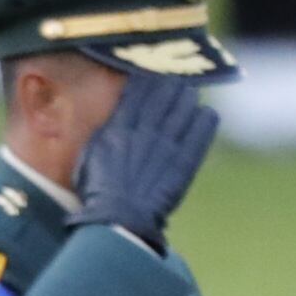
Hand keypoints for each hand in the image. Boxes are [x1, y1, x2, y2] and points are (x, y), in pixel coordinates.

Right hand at [69, 73, 217, 246]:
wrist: (119, 219)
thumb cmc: (97, 191)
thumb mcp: (90, 155)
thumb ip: (107, 130)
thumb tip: (118, 113)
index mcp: (120, 126)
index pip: (140, 87)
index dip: (149, 77)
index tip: (153, 77)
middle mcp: (146, 128)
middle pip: (167, 89)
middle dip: (172, 84)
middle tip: (175, 85)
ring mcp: (169, 141)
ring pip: (188, 101)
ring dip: (188, 97)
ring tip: (188, 99)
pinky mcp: (187, 156)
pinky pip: (205, 122)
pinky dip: (205, 116)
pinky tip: (201, 117)